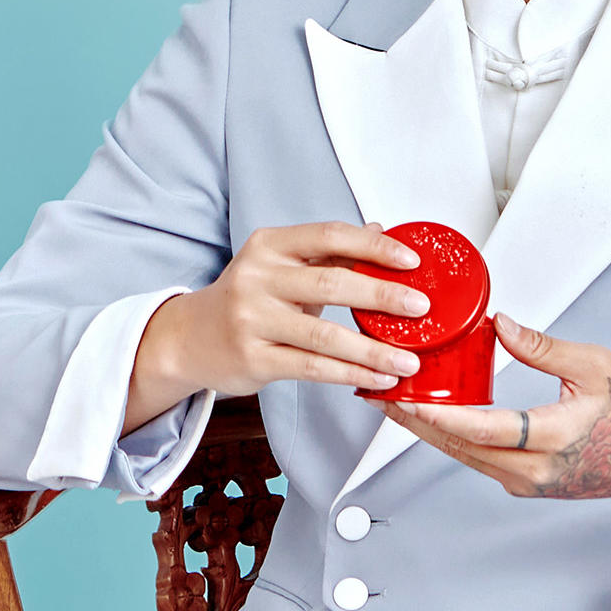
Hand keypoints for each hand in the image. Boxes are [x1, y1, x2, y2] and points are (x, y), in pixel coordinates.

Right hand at [126, 221, 431, 432]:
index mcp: (269, 245)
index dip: (374, 246)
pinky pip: (312, 367)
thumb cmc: (247, 298)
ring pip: (325, 335)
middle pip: (331, 283)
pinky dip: (350, 373)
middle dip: (382, 296)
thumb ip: (329, 252)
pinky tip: (377, 378)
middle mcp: (256, 278)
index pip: (329, 236)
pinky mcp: (253, 358)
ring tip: (408, 360)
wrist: (189, 337)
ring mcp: (252, 320)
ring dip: (373, 349)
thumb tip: (382, 232)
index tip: (412, 260)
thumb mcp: (280, 265)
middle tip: (421, 308)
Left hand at [385, 314, 610, 506]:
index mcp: (554, 437)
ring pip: (463, 456)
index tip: (407, 398)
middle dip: (415, 421)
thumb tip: (499, 323)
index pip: (485, 429)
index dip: (440, 414)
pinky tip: (429, 418)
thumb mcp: (593, 365)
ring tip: (392, 404)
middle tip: (379, 395)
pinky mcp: (524, 484)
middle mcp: (536, 468)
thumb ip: (542, 346)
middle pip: (461, 446)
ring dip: (426, 431)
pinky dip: (449, 438)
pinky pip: (477, 460)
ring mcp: (528, 481)